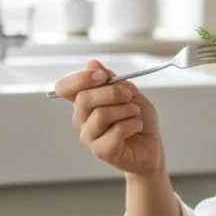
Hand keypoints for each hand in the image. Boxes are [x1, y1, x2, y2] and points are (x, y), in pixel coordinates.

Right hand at [53, 59, 163, 176]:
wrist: (151, 146)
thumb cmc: (137, 119)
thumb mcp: (128, 91)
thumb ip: (110, 78)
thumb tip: (92, 64)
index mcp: (83, 102)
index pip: (64, 87)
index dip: (80, 78)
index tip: (102, 75)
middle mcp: (81, 119)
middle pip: (84, 99)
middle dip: (112, 92)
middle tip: (128, 96)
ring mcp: (89, 137)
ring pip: (101, 114)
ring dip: (126, 110)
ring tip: (135, 113)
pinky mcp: (101, 151)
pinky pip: (116, 131)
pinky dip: (133, 124)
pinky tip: (136, 126)